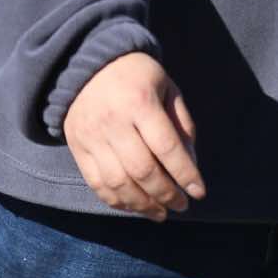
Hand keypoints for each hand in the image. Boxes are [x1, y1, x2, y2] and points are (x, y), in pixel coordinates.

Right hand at [62, 51, 205, 219]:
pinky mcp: (78, 148)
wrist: (87, 64)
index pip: (166, 147)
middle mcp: (113, 122)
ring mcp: (92, 137)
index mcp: (140, 102)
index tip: (199, 192)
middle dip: (165, 194)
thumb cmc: (138, 76)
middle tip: (181, 205)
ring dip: (142, 205)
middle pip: (142, 170)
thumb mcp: (167, 87)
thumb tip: (192, 164)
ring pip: (118, 183)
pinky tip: (135, 207)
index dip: (185, 173)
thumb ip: (181, 123)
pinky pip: (97, 184)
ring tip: (161, 213)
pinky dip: (117, 201)